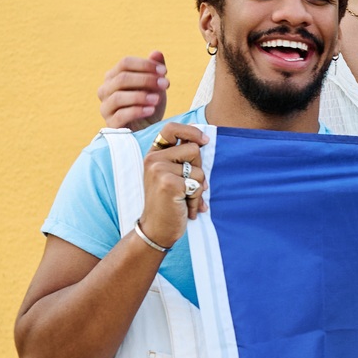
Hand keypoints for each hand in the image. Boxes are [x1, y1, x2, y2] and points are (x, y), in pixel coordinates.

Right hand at [99, 52, 168, 130]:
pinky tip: (151, 110)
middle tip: (166, 84)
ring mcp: (106, 107)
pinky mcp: (111, 124)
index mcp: (114, 76)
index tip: (164, 71)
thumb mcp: (156, 85)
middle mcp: (105, 90)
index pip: (125, 63)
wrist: (150, 129)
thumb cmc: (151, 103)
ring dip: (141, 96)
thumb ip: (155, 69)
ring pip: (118, 97)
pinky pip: (120, 115)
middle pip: (122, 78)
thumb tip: (156, 52)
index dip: (145, 65)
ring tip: (158, 99)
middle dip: (146, 79)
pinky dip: (137, 110)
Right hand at [141, 122, 207, 243]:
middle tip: (188, 186)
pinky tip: (186, 207)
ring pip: (198, 169)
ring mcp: (158, 170)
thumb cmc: (169, 203)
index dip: (191, 131)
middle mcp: (153, 159)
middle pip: (194, 149)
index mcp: (154, 154)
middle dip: (199, 169)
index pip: (171, 128)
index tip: (204, 141)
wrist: (156, 229)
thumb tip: (204, 140)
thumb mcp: (173, 176)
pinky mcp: (168, 183)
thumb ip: (183, 159)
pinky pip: (198, 185)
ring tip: (185, 198)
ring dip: (198, 188)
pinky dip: (197, 199)